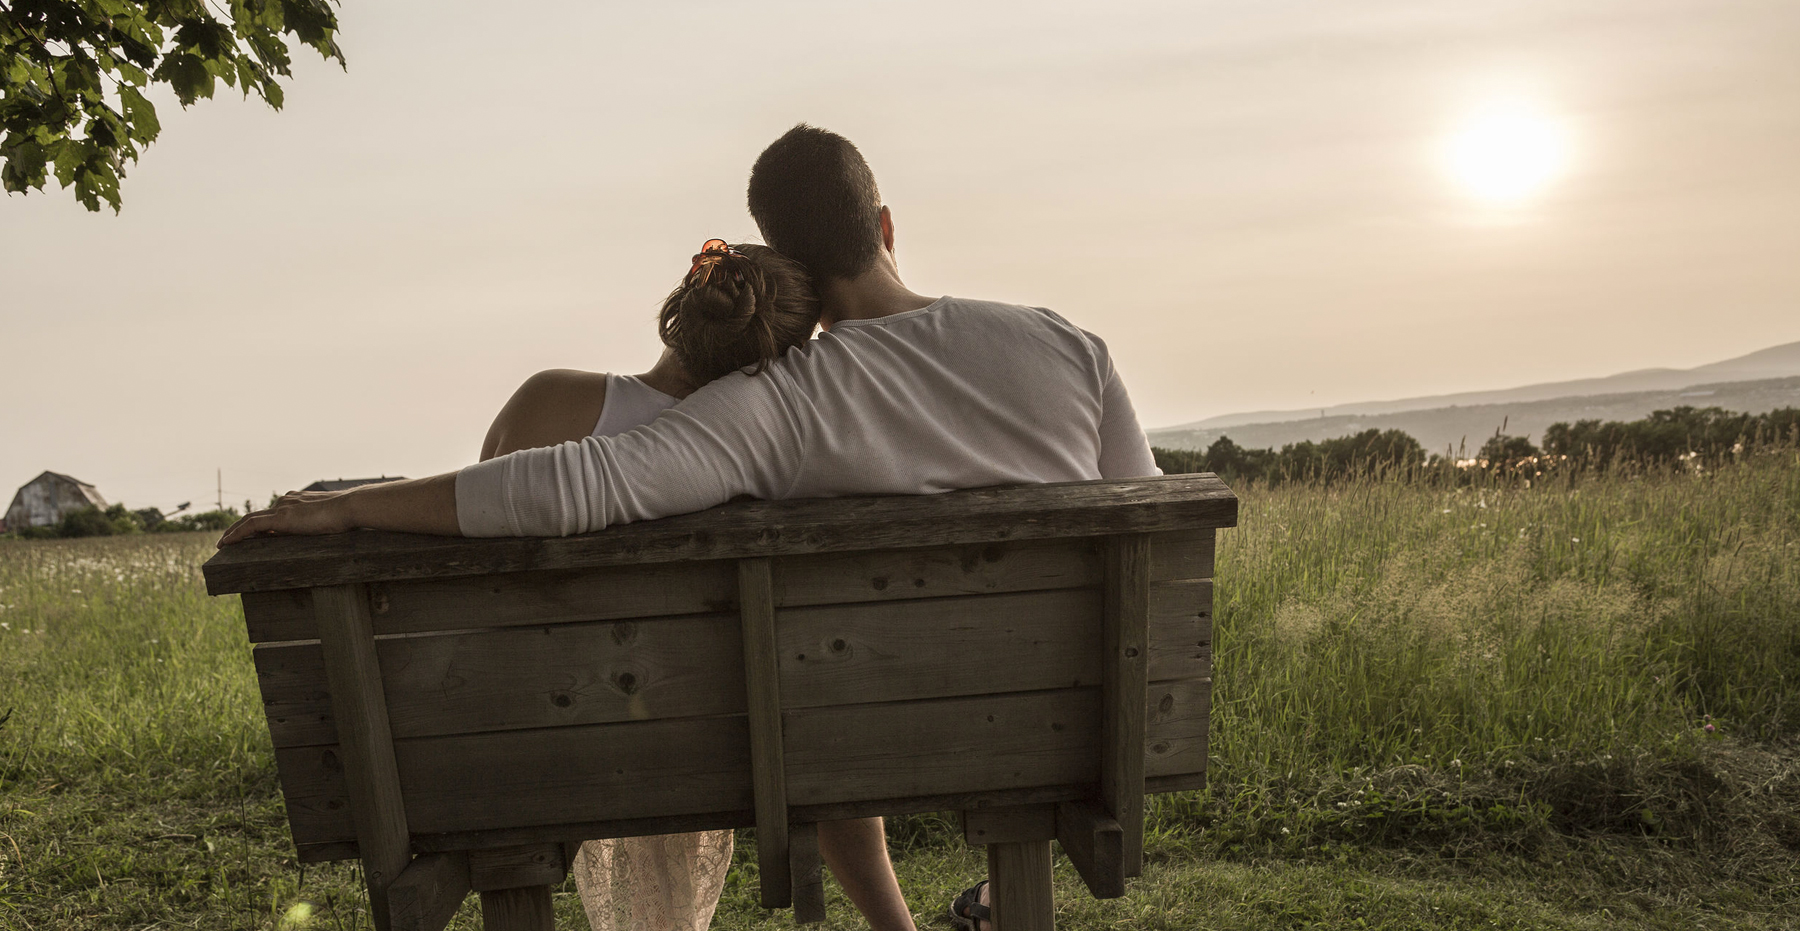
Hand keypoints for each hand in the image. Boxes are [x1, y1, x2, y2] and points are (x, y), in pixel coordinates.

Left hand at [217, 490, 357, 546]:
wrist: (350, 508)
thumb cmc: (347, 515)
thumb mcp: (328, 521)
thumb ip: (316, 524)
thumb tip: (313, 533)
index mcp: (297, 501)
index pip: (272, 514)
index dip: (258, 525)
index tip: (249, 536)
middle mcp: (287, 501)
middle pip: (256, 516)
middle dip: (239, 528)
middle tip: (227, 541)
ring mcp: (283, 507)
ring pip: (250, 520)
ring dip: (233, 532)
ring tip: (222, 545)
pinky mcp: (282, 518)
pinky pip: (252, 526)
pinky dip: (237, 534)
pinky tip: (226, 544)